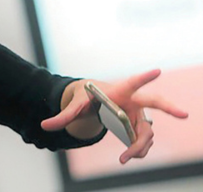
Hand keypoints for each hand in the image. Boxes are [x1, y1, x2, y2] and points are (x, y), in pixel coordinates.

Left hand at [41, 69, 188, 163]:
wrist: (95, 101)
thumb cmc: (87, 98)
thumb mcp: (75, 105)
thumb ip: (62, 116)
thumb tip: (44, 126)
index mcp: (118, 91)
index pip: (132, 82)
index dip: (143, 77)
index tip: (156, 70)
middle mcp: (133, 101)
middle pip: (154, 103)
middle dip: (169, 107)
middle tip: (184, 114)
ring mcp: (139, 114)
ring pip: (146, 132)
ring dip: (139, 147)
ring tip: (123, 159)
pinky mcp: (139, 126)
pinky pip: (143, 141)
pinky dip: (138, 151)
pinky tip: (127, 156)